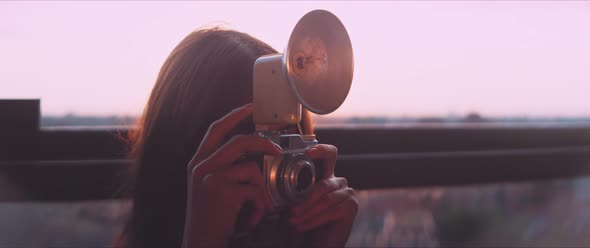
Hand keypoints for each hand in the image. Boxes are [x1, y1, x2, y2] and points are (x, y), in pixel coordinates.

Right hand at [182, 103, 279, 247]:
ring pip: (251, 167)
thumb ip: (225, 169)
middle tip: (278, 150)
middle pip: (239, 141)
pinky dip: (260, 204)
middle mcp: (201, 166)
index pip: (216, 129)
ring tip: (261, 205)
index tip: (253, 105)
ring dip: (262, 187)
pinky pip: (254, 189)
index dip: (236, 115)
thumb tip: (254, 154)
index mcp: (198, 162)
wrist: (200, 243)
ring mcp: (210, 177)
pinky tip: (255, 217)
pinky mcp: (221, 192)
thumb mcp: (211, 188)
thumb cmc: (212, 218)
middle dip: (263, 143)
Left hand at [289, 145, 358, 247]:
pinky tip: (302, 226)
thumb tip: (270, 185)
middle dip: (305, 199)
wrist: (317, 243)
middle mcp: (338, 182)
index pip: (328, 154)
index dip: (321, 150)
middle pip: (324, 183)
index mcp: (325, 176)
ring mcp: (347, 194)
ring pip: (325, 199)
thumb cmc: (305, 222)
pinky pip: (330, 211)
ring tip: (293, 222)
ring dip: (307, 212)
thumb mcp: (293, 204)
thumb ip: (288, 192)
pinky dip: (313, 220)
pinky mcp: (351, 207)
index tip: (308, 153)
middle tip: (290, 211)